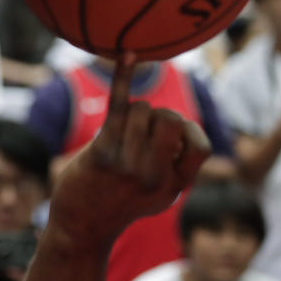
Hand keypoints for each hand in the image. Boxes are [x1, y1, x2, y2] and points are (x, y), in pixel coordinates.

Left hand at [47, 53, 210, 245]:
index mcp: (175, 186)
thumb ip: (179, 166)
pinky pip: (119, 104)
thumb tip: (182, 124)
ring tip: (117, 138)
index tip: (167, 142)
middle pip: (168, 118)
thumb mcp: (160, 195)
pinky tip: (127, 54)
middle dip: (155, 117)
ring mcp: (127, 165)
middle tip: (136, 133)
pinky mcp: (102, 152)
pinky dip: (123, 76)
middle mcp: (154, 177)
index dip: (185, 134)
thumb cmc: (122, 201)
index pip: (199, 145)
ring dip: (129, 115)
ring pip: (141, 109)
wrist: (81, 226)